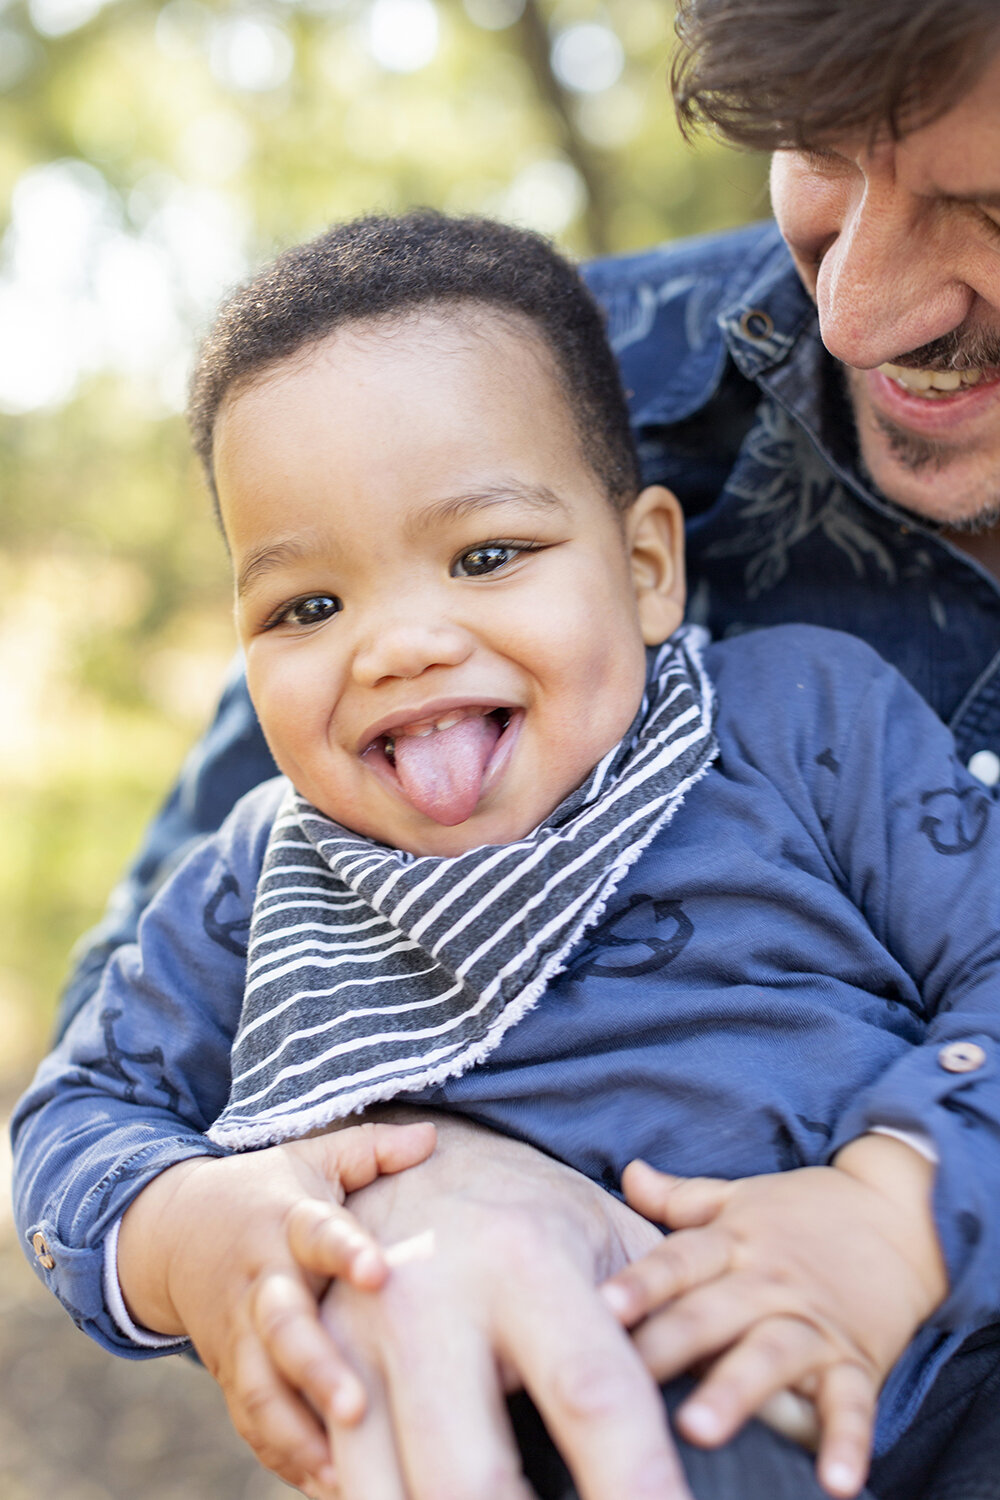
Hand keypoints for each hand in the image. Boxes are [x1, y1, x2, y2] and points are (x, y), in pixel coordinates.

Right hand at [117, 1119, 435, 1493]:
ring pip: (261, 1390)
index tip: (377, 1273)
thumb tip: (432, 1136)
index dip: (345, 1252)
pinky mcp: (230, 1376)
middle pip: (282, 1329)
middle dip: (317, 1368)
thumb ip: (371, 1150)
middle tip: (357, 1404)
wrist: (172, 1233)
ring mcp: (239, 1337)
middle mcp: (261, 1283)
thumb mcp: (312, 1159)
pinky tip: (331, 1485)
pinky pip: (253, 1424)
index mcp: (286, 1222)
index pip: (316, 1235)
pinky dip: (286, 1457)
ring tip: (345, 1472)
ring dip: (299, 1432)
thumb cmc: (267, 1193)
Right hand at [313, 1113, 690, 1499]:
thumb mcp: (607, 1237)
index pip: (595, 1398)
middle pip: (472, 1480)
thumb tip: (775, 1406)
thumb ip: (670, 1317)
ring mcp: (352, 1336)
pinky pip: (325, 1477)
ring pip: (381, 1495)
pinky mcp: (302, 1363)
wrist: (411, 1157)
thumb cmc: (533, 1211)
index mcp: (523, 1262)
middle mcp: (428, 1298)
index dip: (641, 1491)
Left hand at [601, 1140, 946, 1499]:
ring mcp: (813, 1323)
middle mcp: (768, 1282)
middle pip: (712, 1312)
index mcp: (733, 1241)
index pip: (678, 1260)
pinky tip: (835, 1482)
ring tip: (698, 1428)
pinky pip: (851, 1405)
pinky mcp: (858, 1361)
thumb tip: (627, 1174)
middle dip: (669, 1344)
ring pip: (769, 1356)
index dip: (640, 1283)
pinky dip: (846, 1442)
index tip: (601, 1307)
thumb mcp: (741, 1196)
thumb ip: (682, 1198)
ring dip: (735, 1391)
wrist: (904, 1214)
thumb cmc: (805, 1213)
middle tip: (628, 1379)